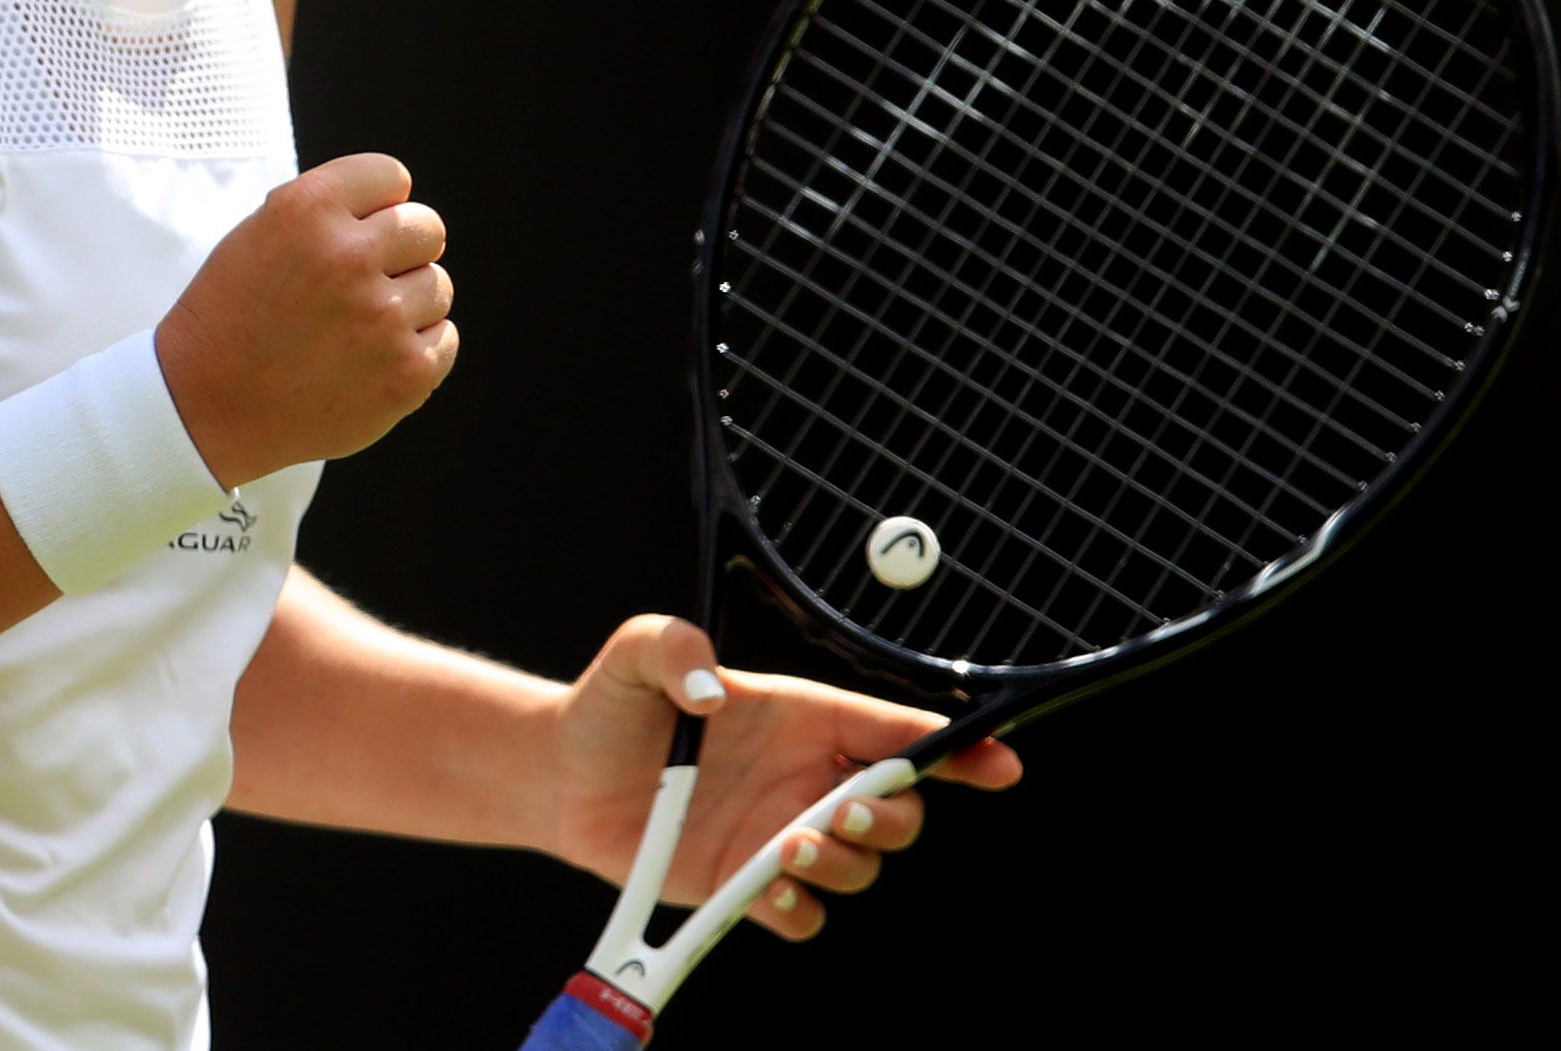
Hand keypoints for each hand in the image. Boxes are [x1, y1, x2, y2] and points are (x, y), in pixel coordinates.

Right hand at [156, 153, 454, 489]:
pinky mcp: (407, 373)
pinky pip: (444, 338)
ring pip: (437, 285)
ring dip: (407, 304)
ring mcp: (382, 318)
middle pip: (426, 227)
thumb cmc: (230, 319)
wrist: (205, 410)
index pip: (390, 176)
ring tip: (356, 330)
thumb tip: (392, 203)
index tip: (361, 230)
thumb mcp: (256, 236)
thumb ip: (324, 211)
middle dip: (402, 250)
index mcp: (306, 209)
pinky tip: (369, 361)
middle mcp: (347, 256)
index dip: (377, 204)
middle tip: (366, 281)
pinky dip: (415, 350)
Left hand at [543, 615, 1022, 940]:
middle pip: (899, 807)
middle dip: (894, 814)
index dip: (957, 747)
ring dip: (844, 864)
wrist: (562, 775)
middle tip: (844, 811)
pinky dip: (795, 911)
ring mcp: (780, 834)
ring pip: (860, 865)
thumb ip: (673, 646)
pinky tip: (760, 893)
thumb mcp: (638, 653)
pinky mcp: (746, 884)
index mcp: (804, 716)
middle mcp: (805, 778)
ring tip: (788, 849)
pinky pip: (801, 915)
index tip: (999, 764)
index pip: (897, 729)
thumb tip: (707, 690)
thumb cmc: (612, 706)